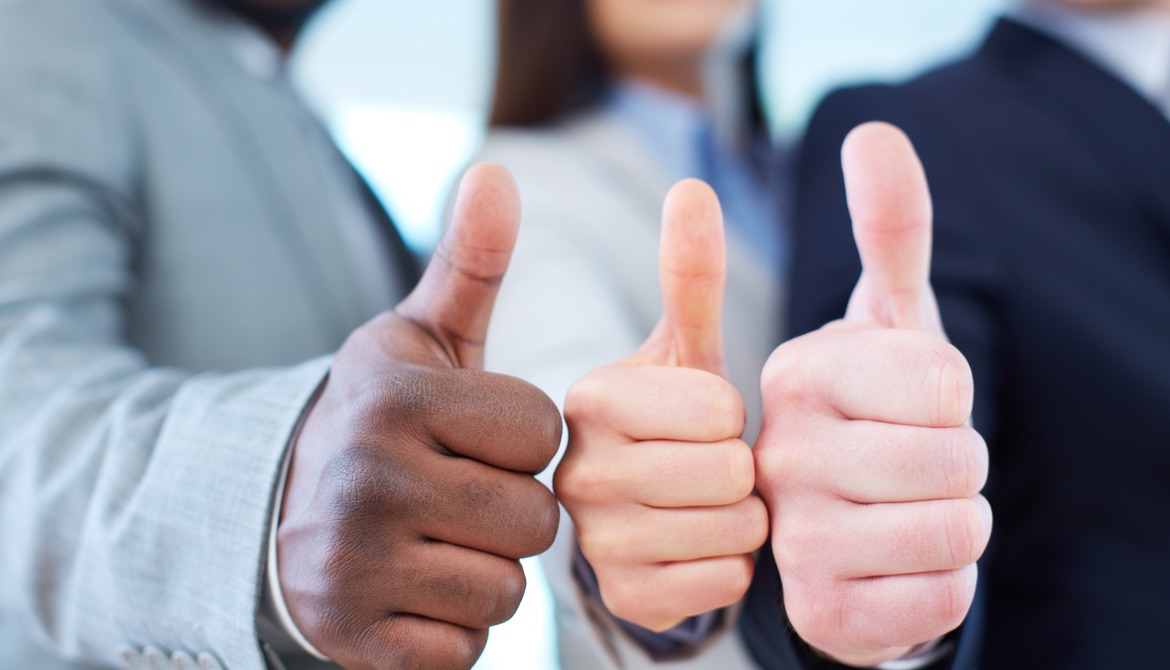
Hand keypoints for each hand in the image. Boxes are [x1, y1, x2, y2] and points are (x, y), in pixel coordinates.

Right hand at [276, 164, 560, 669]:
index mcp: (390, 398)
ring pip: (507, 588)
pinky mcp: (354, 639)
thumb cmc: (380, 421)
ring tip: (435, 539)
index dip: (523, 439)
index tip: (474, 437)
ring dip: (485, 569)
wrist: (279, 512)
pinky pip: (467, 647)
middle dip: (511, 509)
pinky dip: (452, 625)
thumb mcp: (417, 340)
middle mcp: (363, 479)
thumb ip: (470, 263)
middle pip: (535, 518)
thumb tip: (498, 169)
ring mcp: (351, 567)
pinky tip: (413, 588)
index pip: (544, 431)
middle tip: (456, 494)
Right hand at [555, 180, 767, 632]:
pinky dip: (728, 566)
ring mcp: (593, 544)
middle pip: (731, 473)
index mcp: (589, 398)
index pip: (721, 409)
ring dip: (739, 519)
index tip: (696, 419)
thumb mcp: (676, 351)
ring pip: (735, 531)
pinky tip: (693, 547)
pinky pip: (725, 585)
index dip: (729, 415)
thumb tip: (693, 186)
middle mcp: (577, 472)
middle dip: (738, 469)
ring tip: (700, 504)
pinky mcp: (621, 599)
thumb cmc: (662, 422)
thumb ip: (688, 274)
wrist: (628, 512)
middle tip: (702, 465)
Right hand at [755, 123, 991, 665]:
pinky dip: (938, 588)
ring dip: (955, 526)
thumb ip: (887, 231)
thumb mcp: (879, 327)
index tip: (903, 405)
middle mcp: (768, 454)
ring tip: (900, 514)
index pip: (943, 383)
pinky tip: (886, 569)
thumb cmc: (860, 417)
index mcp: (790, 375)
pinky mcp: (816, 612)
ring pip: (956, 534)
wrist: (812, 533)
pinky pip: (938, 601)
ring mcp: (782, 539)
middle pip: (955, 462)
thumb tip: (874, 132)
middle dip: (959, 466)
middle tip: (906, 465)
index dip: (952, 399)